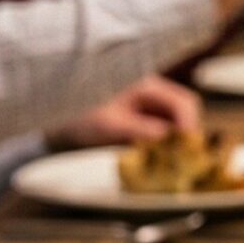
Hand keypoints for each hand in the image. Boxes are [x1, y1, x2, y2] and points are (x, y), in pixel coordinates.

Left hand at [48, 75, 202, 149]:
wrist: (53, 120)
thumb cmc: (79, 117)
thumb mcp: (109, 126)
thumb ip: (141, 131)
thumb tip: (171, 140)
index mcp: (145, 84)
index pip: (183, 102)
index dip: (190, 126)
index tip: (190, 149)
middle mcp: (150, 88)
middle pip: (184, 108)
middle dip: (186, 133)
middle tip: (184, 158)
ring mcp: (147, 101)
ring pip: (175, 118)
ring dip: (176, 138)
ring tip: (172, 159)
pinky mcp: (141, 113)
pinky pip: (163, 124)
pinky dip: (165, 139)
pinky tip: (158, 154)